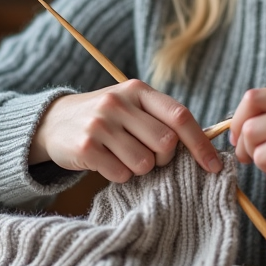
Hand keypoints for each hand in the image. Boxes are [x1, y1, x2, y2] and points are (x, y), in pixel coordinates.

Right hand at [30, 80, 220, 181]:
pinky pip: (121, 174)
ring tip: (122, 156)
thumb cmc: (105, 118)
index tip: (213, 166)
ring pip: (144, 163)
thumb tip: (203, 147)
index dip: (200, 144)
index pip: (179, 116)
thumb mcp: (131, 107)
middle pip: (165, 143)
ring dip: (139, 169)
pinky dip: (119, 175)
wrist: (52, 122)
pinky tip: (106, 162)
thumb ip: (161, 119)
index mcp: (137, 90)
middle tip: (148, 156)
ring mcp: (100, 123)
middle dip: (163, 159)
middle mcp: (119, 102)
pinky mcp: (85, 146)